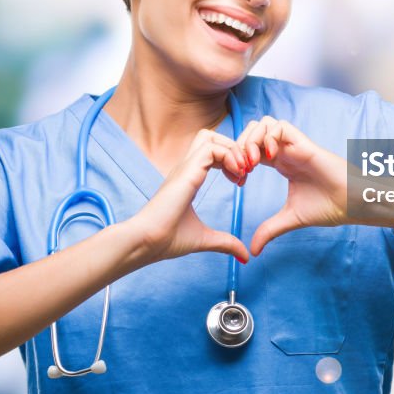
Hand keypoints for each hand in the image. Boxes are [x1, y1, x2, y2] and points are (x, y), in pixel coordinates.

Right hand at [127, 129, 250, 263]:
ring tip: (242, 171)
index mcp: (188, 178)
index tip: (242, 181)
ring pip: (211, 137)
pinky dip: (229, 155)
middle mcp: (186, 168)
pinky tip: (236, 175)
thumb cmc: (167, 240)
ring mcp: (185, 167)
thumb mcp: (204, 239)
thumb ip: (225, 243)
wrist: (147, 242)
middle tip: (245, 171)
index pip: (211, 152)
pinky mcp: (186, 171)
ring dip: (233, 149)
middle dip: (234, 148)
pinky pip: (211, 148)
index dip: (231, 160)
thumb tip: (244, 256)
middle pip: (211, 137)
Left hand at [238, 116, 347, 254]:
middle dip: (239, 146)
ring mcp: (294, 145)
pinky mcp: (304, 144)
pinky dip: (268, 137)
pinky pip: (280, 126)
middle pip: (252, 131)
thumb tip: (253, 250)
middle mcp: (284, 151)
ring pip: (264, 123)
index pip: (249, 149)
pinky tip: (268, 158)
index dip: (237, 160)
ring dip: (252, 139)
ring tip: (252, 163)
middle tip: (241, 169)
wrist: (351, 204)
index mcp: (279, 163)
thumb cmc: (328, 207)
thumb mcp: (290, 218)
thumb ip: (269, 229)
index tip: (238, 181)